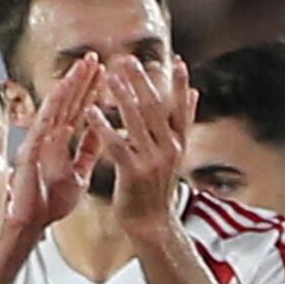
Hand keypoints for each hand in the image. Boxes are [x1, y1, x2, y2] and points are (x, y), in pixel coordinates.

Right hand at [5, 55, 107, 234]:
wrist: (33, 222)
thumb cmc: (51, 199)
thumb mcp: (78, 172)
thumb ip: (87, 152)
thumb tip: (102, 134)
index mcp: (61, 140)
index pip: (77, 108)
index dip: (89, 89)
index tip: (104, 69)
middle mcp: (47, 137)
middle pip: (65, 104)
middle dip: (78, 80)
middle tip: (93, 58)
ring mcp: (36, 146)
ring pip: (52, 114)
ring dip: (65, 93)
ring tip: (78, 75)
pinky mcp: (28, 161)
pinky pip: (42, 143)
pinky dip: (53, 129)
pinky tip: (64, 116)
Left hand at [103, 55, 193, 236]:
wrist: (152, 224)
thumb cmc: (157, 187)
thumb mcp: (175, 154)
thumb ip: (181, 122)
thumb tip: (194, 93)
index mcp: (179, 144)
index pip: (181, 109)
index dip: (180, 85)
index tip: (178, 61)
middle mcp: (169, 150)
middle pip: (156, 109)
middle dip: (142, 82)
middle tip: (129, 60)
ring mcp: (152, 161)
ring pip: (137, 122)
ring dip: (123, 96)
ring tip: (111, 76)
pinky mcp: (132, 172)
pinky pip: (116, 144)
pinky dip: (102, 125)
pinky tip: (91, 110)